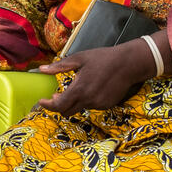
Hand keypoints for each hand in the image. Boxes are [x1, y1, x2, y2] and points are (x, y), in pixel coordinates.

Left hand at [36, 39, 156, 116]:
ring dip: (75, 101)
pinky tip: (93, 87)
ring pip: (80, 108)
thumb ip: (59, 67)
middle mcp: (88, 100)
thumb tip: (42, 69)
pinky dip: (87, 100)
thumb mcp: (79, 58)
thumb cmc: (103, 58)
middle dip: (59, 106)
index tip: (42, 101)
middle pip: (67, 112)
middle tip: (57, 96)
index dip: (48, 106)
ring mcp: (98, 105)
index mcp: (79, 89)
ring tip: (81, 85)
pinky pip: (92, 106)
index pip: (58, 106)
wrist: (128, 64)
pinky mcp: (106, 105)